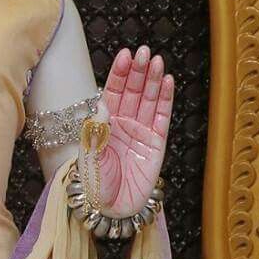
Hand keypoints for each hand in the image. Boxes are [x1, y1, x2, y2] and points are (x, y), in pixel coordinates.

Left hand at [79, 45, 172, 217]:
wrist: (112, 207)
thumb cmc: (95, 182)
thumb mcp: (90, 154)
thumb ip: (96, 129)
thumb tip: (100, 102)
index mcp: (103, 122)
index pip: (112, 91)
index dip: (119, 73)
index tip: (125, 55)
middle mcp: (123, 122)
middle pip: (133, 91)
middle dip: (138, 71)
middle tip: (144, 51)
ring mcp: (141, 131)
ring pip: (149, 99)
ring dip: (153, 80)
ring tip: (157, 61)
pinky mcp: (157, 143)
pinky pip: (162, 117)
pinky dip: (166, 99)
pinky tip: (168, 81)